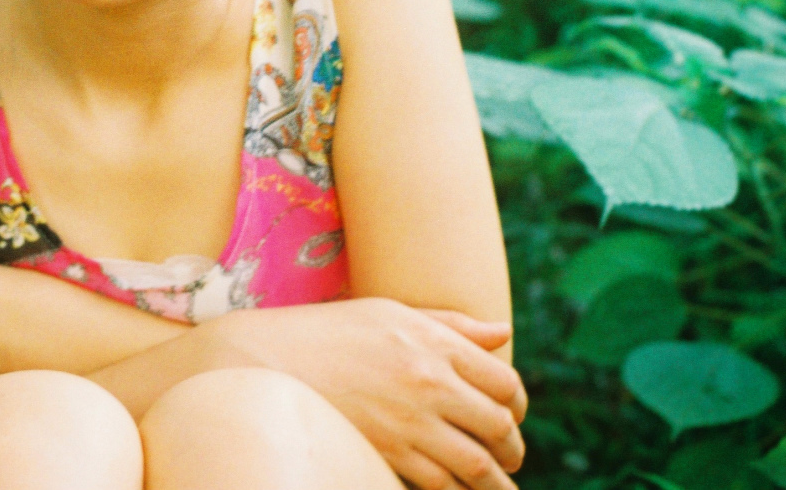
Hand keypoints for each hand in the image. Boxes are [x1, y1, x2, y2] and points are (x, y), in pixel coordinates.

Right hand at [206, 297, 526, 489]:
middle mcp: (428, 382)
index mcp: (433, 342)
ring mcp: (408, 422)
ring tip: (499, 487)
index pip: (504, 381)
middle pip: (498, 425)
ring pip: (476, 465)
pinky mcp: (387, 453)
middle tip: (510, 456)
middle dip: (511, 447)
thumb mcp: (389, 313)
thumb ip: (451, 325)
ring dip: (496, 482)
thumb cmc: (330, 332)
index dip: (517, 404)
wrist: (267, 361)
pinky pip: (440, 485)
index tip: (512, 415)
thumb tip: (502, 334)